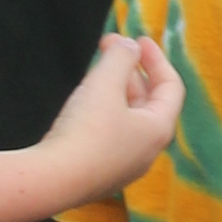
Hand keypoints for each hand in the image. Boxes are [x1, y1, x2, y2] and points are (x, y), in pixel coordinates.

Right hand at [46, 30, 182, 199]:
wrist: (51, 182)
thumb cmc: (86, 130)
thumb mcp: (105, 82)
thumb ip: (121, 56)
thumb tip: (130, 46)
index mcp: (158, 130)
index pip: (170, 87)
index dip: (157, 58)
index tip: (138, 39)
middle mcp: (147, 152)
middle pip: (148, 102)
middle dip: (130, 70)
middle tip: (108, 46)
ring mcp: (122, 167)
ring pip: (127, 120)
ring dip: (116, 90)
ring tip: (95, 71)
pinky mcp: (98, 176)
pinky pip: (109, 137)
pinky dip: (103, 112)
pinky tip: (82, 104)